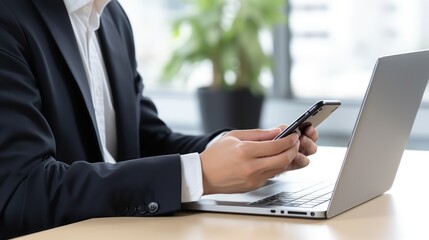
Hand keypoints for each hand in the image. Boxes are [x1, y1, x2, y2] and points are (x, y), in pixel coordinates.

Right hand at [200, 127, 316, 194]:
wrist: (203, 176)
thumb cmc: (215, 155)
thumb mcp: (234, 136)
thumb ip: (258, 134)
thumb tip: (277, 131)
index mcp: (245, 151)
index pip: (276, 145)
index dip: (289, 140)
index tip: (294, 135)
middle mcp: (251, 167)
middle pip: (283, 159)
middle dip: (293, 150)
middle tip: (295, 143)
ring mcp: (253, 179)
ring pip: (280, 168)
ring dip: (288, 158)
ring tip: (288, 149)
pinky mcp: (254, 186)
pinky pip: (272, 175)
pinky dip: (277, 166)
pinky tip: (276, 159)